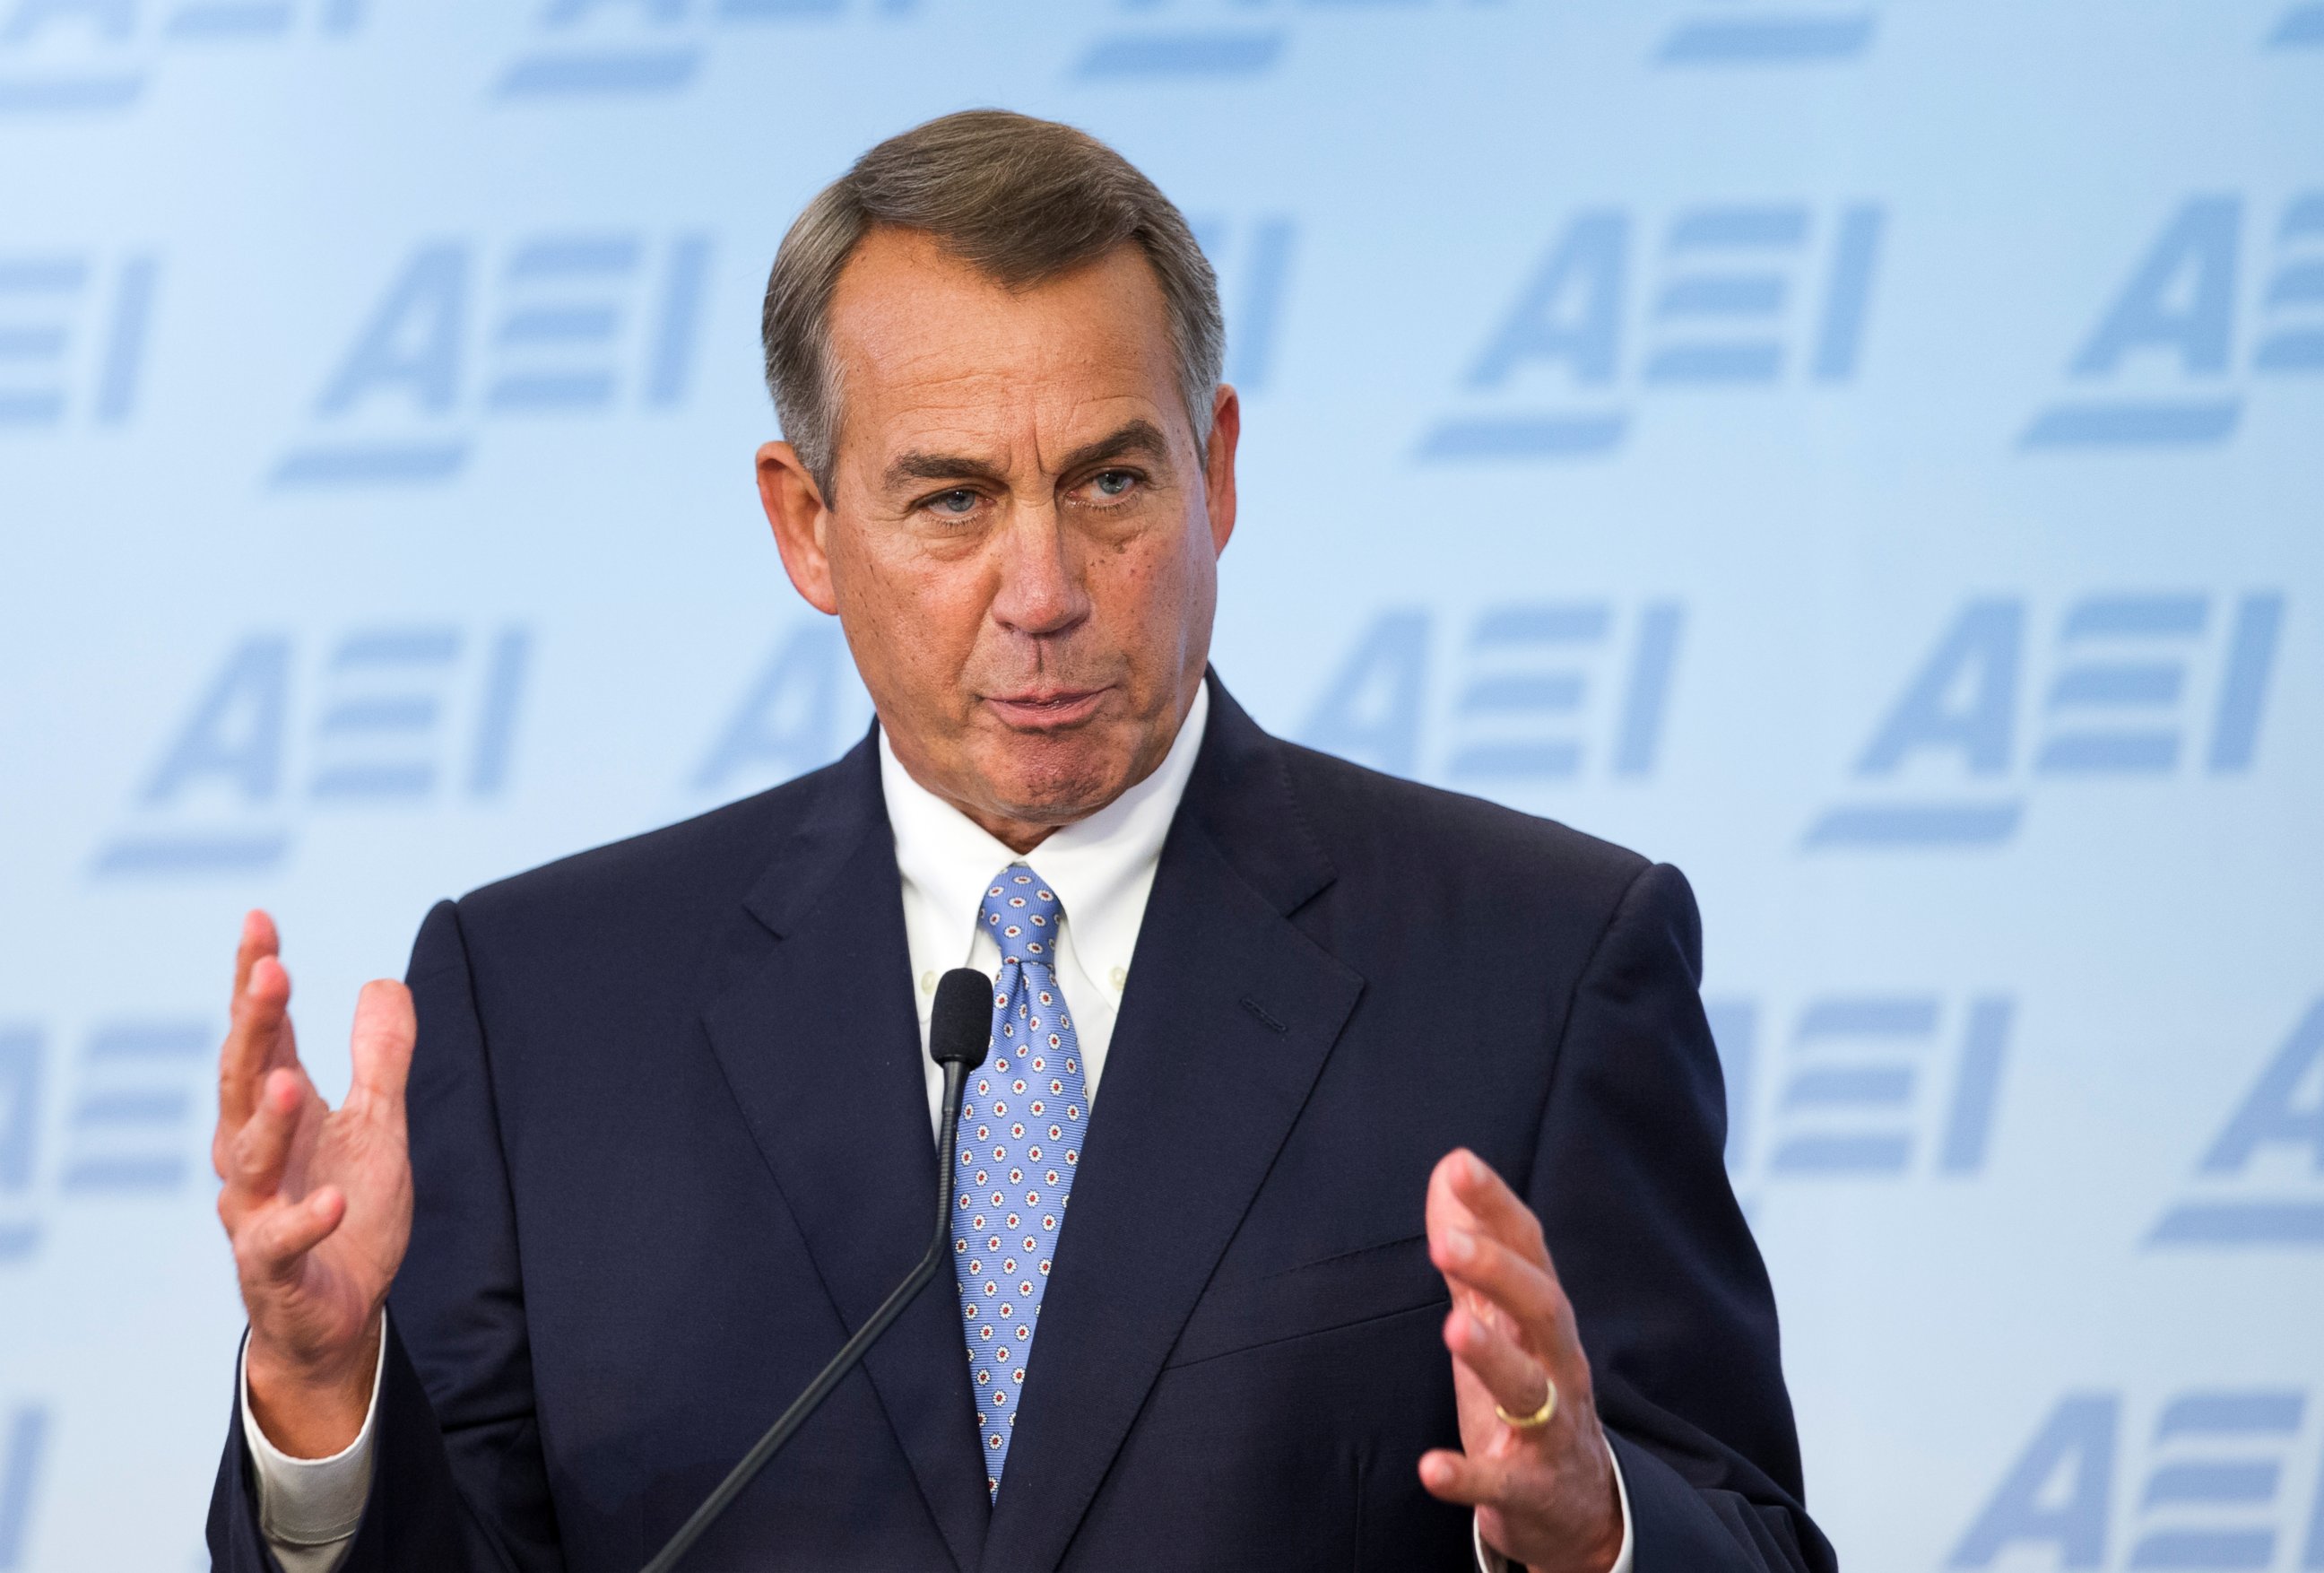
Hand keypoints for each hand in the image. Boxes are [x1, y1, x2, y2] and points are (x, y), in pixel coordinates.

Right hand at [213, 910, 414, 1458]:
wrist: (334, 1314)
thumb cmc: (348, 1212)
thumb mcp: (379, 1126)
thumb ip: (382, 1059)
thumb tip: (382, 984)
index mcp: (278, 1113)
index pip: (263, 1036)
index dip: (256, 979)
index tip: (259, 920)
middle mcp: (254, 1155)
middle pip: (245, 1081)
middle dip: (254, 1027)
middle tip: (269, 972)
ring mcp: (257, 1211)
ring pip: (250, 1160)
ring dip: (270, 1121)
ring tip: (291, 1080)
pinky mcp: (276, 1268)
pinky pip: (282, 1242)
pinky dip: (307, 1220)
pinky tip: (335, 1199)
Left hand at [1418, 1150, 1622, 1572]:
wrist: (1579, 1506)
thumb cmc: (1531, 1396)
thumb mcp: (1501, 1322)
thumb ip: (1472, 1252)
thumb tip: (1448, 1170)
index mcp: (1544, 1319)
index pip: (1530, 1251)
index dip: (1497, 1208)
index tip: (1459, 1165)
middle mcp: (1557, 1364)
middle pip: (1542, 1307)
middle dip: (1498, 1272)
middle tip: (1445, 1243)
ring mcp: (1548, 1428)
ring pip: (1529, 1388)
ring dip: (1492, 1356)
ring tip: (1452, 1328)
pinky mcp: (1530, 1487)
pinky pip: (1502, 1482)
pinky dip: (1468, 1476)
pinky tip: (1430, 1467)